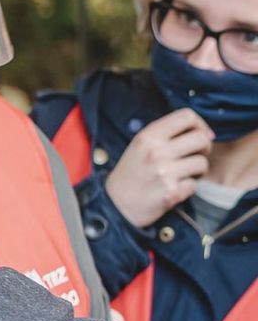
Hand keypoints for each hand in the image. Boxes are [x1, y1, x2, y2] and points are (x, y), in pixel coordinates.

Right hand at [104, 107, 211, 227]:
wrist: (116, 204)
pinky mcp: (171, 191)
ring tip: (183, 174)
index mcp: (148, 136)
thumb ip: (167, 134)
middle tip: (195, 156)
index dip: (200, 125)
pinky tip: (175, 187)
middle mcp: (156, 151)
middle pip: (201, 138)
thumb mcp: (140, 145)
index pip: (187, 116)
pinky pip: (195, 185)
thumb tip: (206, 133)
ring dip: (198, 170)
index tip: (199, 135)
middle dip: (204, 148)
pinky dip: (188, 187)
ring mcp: (164, 172)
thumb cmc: (132, 173)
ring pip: (202, 163)